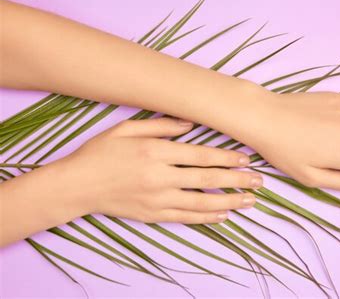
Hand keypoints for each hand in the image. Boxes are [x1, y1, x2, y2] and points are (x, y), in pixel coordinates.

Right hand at [58, 117, 261, 223]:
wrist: (77, 185)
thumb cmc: (101, 152)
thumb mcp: (126, 128)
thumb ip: (160, 124)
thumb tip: (190, 124)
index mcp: (155, 151)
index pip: (200, 156)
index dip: (226, 158)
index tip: (246, 160)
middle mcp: (160, 177)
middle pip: (207, 180)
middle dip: (236, 181)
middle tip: (259, 182)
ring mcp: (157, 199)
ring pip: (201, 203)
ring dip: (229, 202)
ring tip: (250, 201)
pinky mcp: (152, 215)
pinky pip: (185, 218)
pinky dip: (206, 218)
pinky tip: (223, 216)